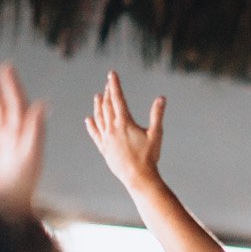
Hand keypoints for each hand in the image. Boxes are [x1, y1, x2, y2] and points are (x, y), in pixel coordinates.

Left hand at [85, 71, 164, 187]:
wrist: (138, 177)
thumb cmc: (149, 157)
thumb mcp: (156, 134)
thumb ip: (157, 115)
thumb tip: (161, 98)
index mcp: (125, 123)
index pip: (118, 99)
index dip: (115, 85)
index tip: (111, 74)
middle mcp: (112, 128)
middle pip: (108, 106)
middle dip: (108, 93)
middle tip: (108, 83)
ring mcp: (107, 139)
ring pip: (99, 118)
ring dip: (98, 106)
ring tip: (97, 97)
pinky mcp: (104, 149)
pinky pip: (95, 135)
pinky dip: (92, 126)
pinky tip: (89, 120)